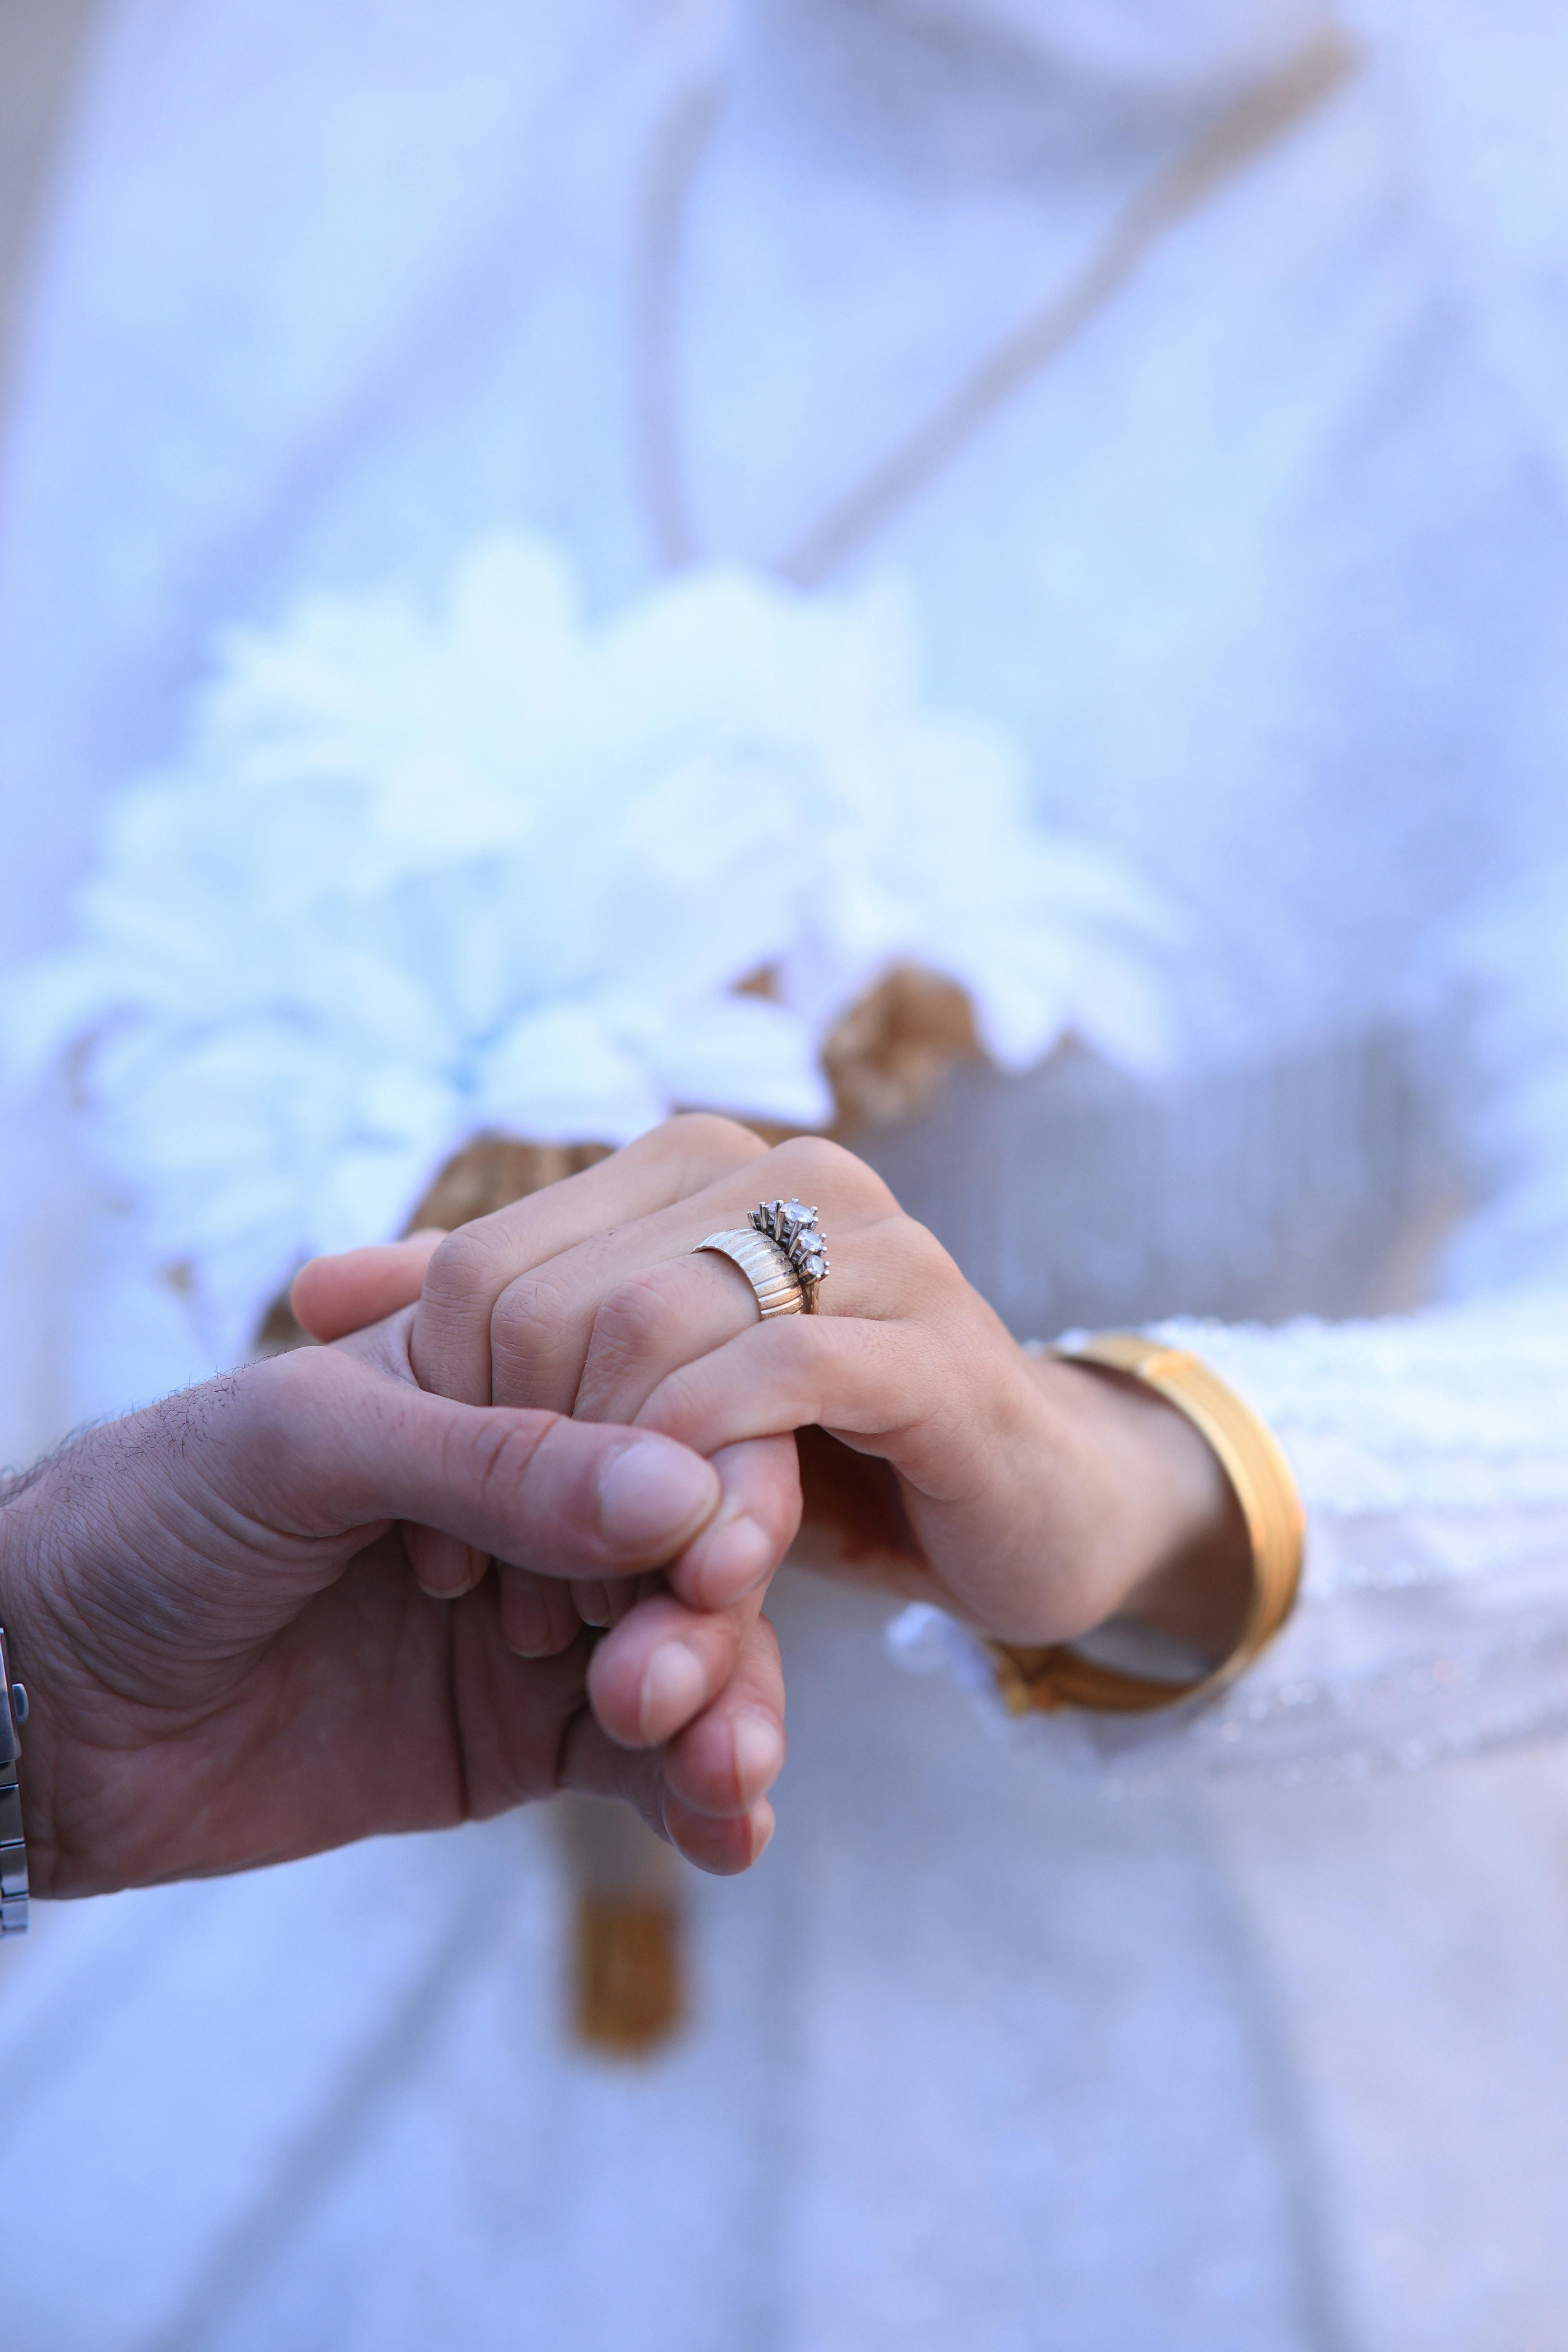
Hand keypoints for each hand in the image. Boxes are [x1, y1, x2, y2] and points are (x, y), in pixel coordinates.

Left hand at [1, 1340, 786, 1896]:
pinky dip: (701, 1795)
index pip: (655, 1408)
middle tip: (676, 1687)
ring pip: (689, 1654)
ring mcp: (541, 1620)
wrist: (35, 1703)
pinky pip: (644, 1763)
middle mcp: (537, 1497)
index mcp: (494, 1384)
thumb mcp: (303, 1446)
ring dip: (728, 1710)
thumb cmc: (144, 1520)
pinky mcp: (521, 1737)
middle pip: (692, 1542)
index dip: (713, 1479)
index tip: (721, 1555)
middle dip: (715, 1617)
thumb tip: (680, 1494)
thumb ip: (491, 1462)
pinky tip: (732, 1830)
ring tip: (722, 1771)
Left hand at [296, 1116, 1249, 1661]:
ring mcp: (869, 1250)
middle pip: (560, 1305)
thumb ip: (481, 1331)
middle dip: (522, 1469)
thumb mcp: (626, 1396)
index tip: (454, 1549)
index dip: (448, 1414)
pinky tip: (691, 1576)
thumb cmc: (808, 1455)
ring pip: (661, 1340)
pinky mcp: (937, 1351)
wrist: (1021, 1519)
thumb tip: (314, 1285)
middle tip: (515, 1608)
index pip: (489, 1266)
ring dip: (605, 1504)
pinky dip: (707, 1480)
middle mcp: (775, 1178)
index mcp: (685, 1173)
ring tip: (594, 1628)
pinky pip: (782, 1385)